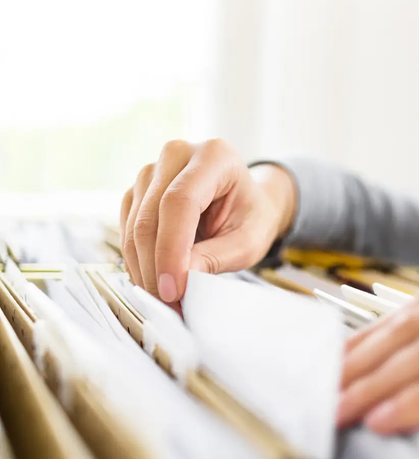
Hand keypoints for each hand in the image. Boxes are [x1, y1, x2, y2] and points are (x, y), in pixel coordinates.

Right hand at [120, 139, 296, 302]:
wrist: (246, 203)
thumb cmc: (252, 217)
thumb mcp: (249, 240)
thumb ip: (218, 256)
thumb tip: (180, 277)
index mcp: (214, 156)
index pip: (180, 202)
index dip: (171, 249)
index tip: (173, 289)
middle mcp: (178, 154)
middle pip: (151, 215)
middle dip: (156, 267)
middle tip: (169, 303)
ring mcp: (153, 171)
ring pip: (133, 226)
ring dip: (144, 269)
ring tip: (166, 298)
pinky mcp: (138, 191)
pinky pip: (126, 230)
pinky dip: (138, 261)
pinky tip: (155, 280)